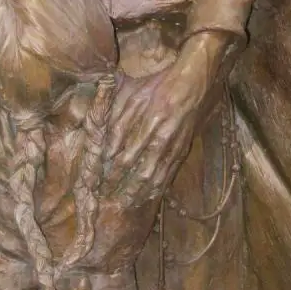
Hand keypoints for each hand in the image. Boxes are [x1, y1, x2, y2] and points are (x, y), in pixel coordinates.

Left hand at [103, 32, 232, 205]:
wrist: (193, 84)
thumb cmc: (158, 85)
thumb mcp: (132, 95)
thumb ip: (118, 118)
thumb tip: (105, 143)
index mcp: (145, 123)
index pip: (122, 155)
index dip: (110, 171)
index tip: (98, 184)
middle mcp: (159, 139)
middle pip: (137, 171)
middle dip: (122, 188)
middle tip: (108, 203)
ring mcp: (172, 147)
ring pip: (153, 176)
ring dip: (139, 192)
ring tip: (126, 205)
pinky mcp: (182, 150)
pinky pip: (168, 173)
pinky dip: (158, 186)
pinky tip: (150, 196)